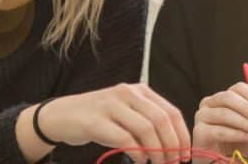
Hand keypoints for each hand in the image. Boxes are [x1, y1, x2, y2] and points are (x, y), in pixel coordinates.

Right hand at [38, 83, 190, 163]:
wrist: (61, 116)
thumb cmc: (99, 118)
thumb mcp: (126, 112)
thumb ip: (147, 121)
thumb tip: (175, 146)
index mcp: (139, 90)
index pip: (170, 111)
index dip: (181, 135)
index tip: (186, 153)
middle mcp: (127, 93)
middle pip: (161, 120)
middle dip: (172, 145)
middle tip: (174, 162)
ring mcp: (110, 105)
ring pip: (146, 128)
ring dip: (157, 151)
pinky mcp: (96, 120)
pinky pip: (125, 138)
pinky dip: (137, 152)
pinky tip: (140, 161)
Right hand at [192, 82, 247, 163]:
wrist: (224, 162)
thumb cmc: (239, 143)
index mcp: (222, 98)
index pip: (238, 87)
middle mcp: (209, 103)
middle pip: (228, 97)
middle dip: (247, 108)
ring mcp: (202, 116)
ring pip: (223, 113)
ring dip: (242, 122)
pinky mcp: (199, 132)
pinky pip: (218, 130)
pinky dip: (235, 134)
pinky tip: (247, 137)